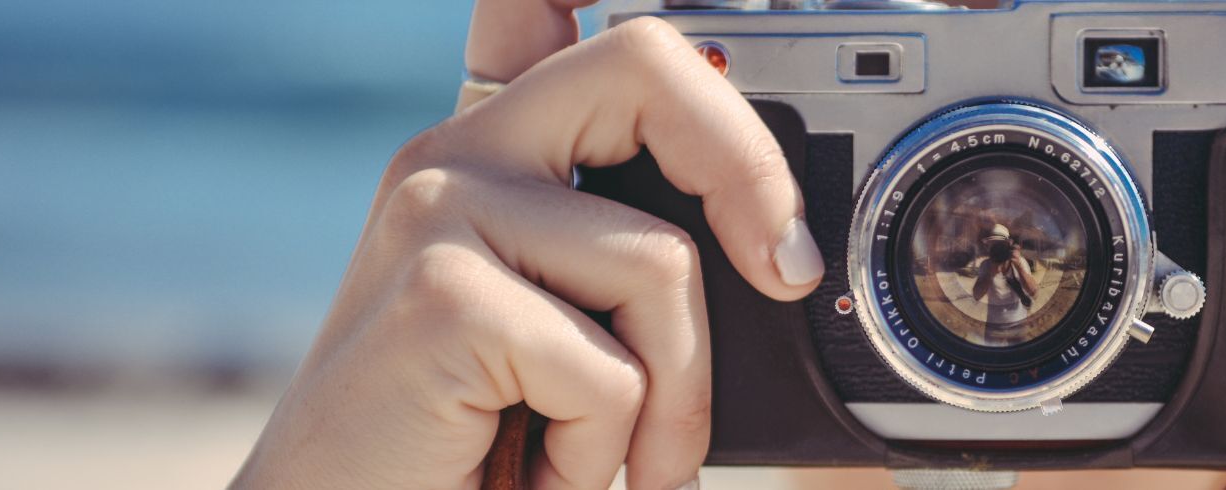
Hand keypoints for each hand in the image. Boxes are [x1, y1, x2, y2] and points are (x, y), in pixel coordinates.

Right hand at [233, 3, 823, 487]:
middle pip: (650, 63)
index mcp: (493, 144)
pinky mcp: (441, 294)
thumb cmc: (473, 443)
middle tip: (786, 272)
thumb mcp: (570, 327)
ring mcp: (439, 209)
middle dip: (753, 171)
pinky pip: (610, 366)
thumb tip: (774, 241)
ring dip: (669, 399)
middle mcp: (457, 149)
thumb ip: (627, 246)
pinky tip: (538, 469)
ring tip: (605, 450)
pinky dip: (602, 450)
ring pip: (660, 261)